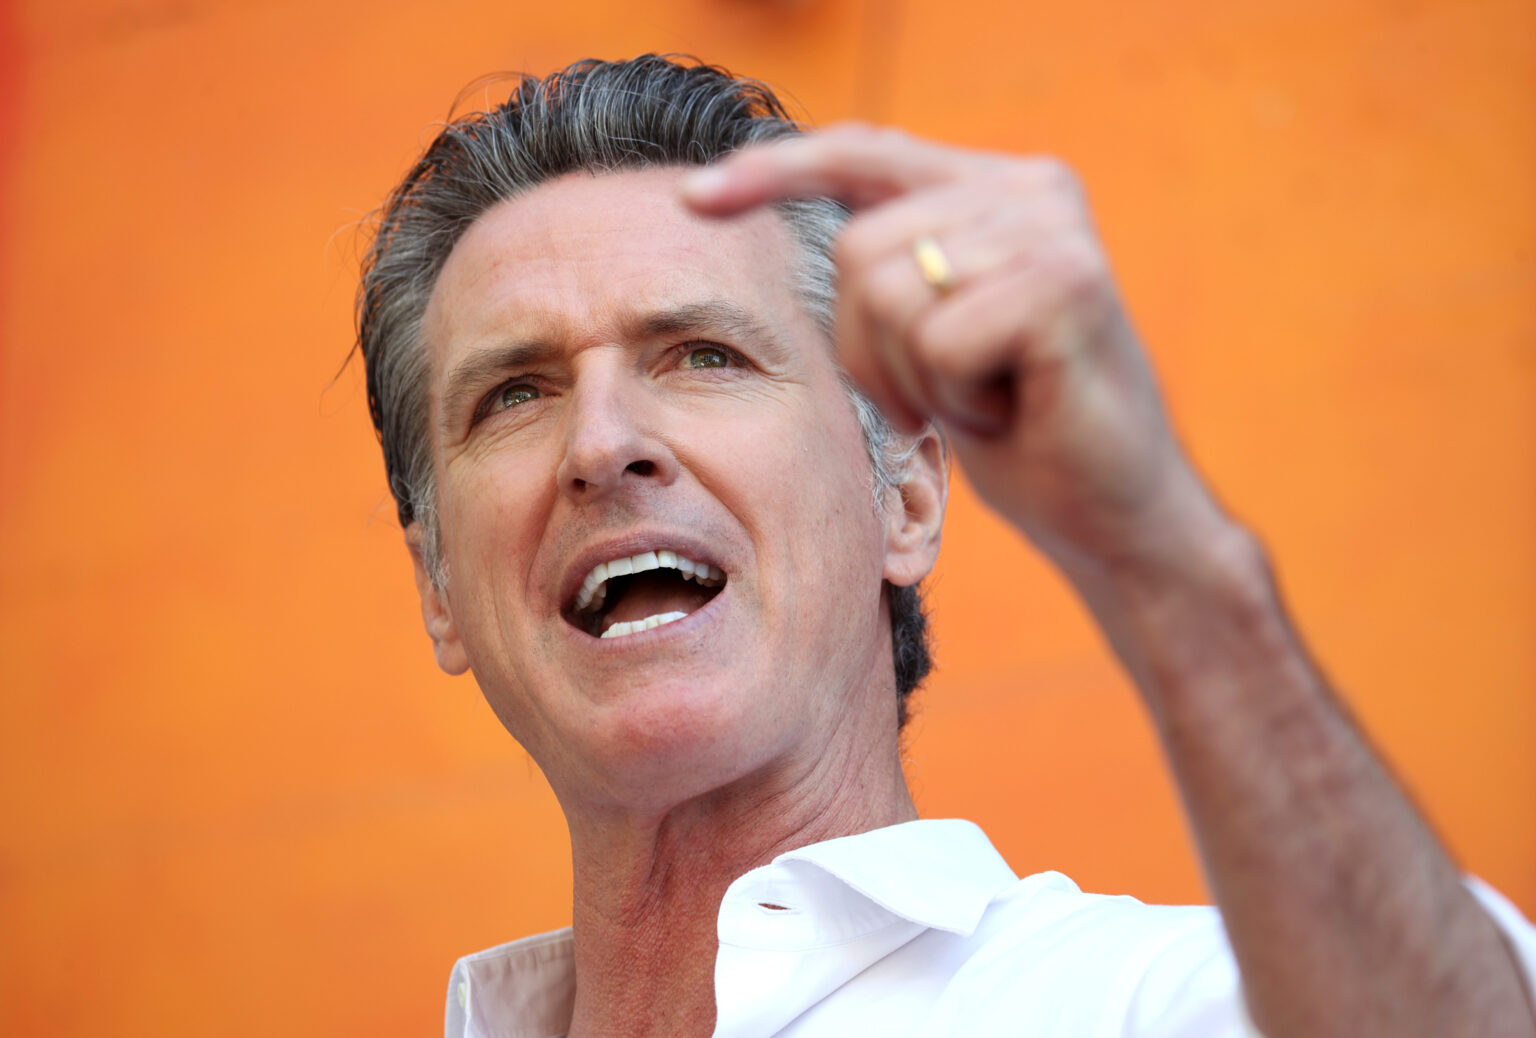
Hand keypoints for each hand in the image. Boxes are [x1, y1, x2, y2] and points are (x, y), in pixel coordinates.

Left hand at [683, 125, 1223, 578]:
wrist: (1113, 515)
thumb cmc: (1019, 429)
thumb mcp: (934, 335)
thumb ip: (890, 266)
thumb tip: (782, 223)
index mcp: (998, 188)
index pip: (864, 152)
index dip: (775, 172)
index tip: (692, 200)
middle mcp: (1031, 189)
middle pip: (859, 248)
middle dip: (874, 349)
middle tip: (948, 392)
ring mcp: (1053, 230)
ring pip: (890, 294)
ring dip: (919, 377)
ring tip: (988, 395)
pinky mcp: (1067, 284)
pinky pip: (937, 341)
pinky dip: (958, 398)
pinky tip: (1014, 409)